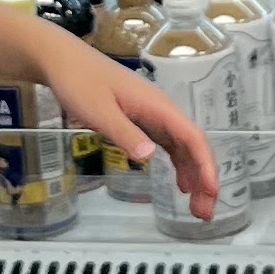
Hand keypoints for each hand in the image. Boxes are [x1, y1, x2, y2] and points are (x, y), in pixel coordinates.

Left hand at [42, 33, 218, 217]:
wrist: (62, 60)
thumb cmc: (79, 82)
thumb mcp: (99, 111)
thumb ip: (124, 133)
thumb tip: (150, 157)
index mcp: (157, 106)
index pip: (192, 137)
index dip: (205, 164)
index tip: (212, 191)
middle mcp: (161, 110)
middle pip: (192, 145)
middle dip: (203, 178)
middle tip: (203, 212)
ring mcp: (152, 115)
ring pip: (182, 148)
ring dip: (193, 175)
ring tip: (196, 207)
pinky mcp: (141, 120)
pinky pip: (168, 145)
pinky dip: (178, 165)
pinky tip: (180, 184)